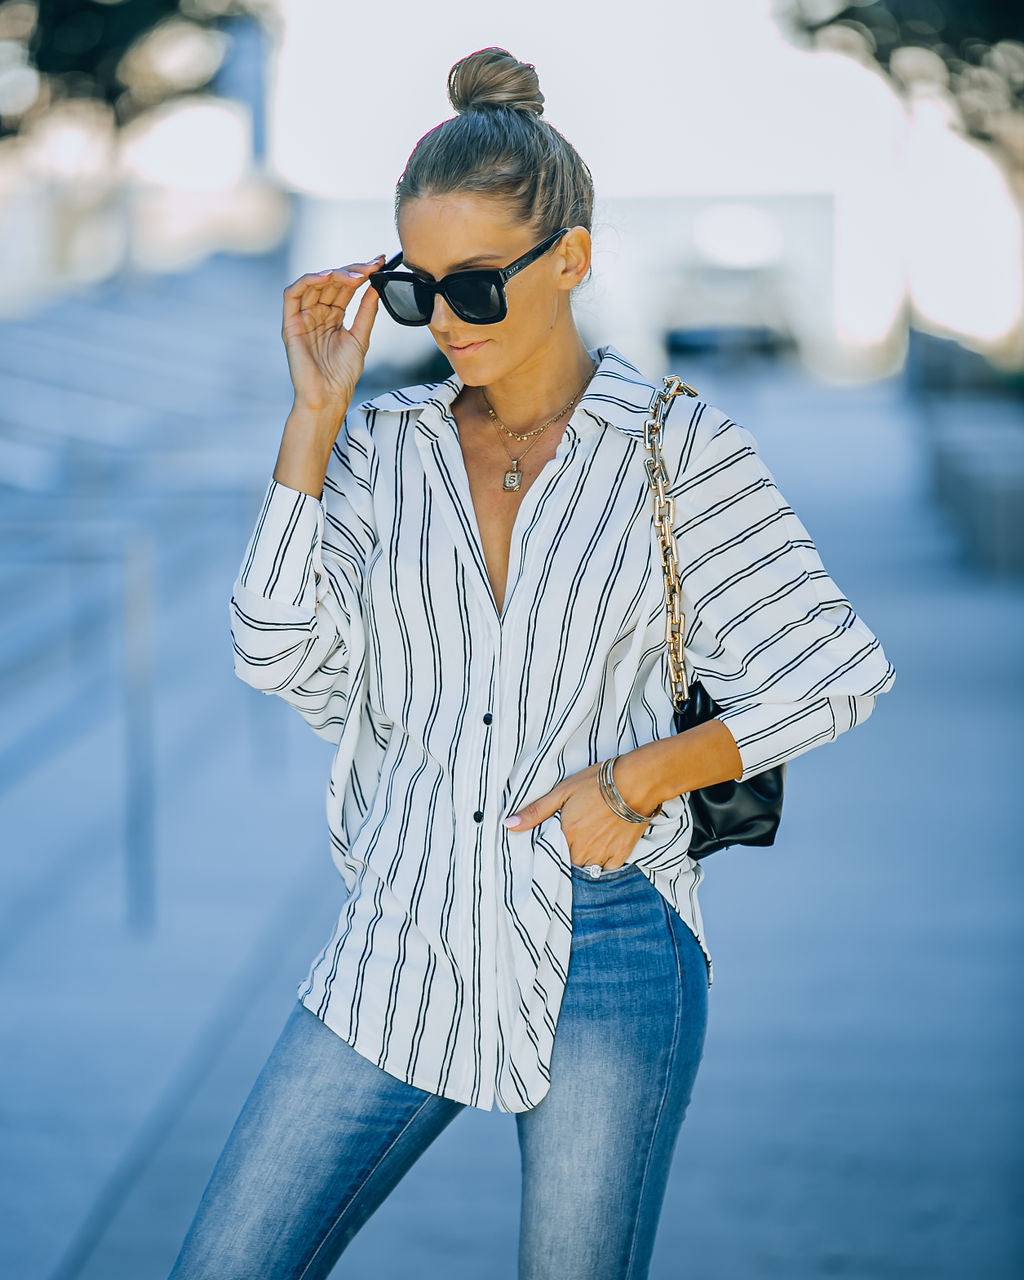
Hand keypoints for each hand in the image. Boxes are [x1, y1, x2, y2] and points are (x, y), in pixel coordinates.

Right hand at [281, 257, 384, 411]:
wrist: (329, 397)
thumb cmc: (342, 374)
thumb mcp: (360, 338)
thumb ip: (367, 312)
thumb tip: (376, 286)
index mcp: (333, 316)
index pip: (346, 287)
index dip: (361, 273)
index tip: (380, 263)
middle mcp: (317, 313)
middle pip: (332, 281)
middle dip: (352, 270)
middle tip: (371, 266)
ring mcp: (303, 317)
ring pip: (315, 283)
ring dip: (335, 274)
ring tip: (356, 275)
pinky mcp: (290, 323)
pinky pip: (293, 294)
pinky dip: (308, 281)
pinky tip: (327, 277)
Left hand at [502, 756, 658, 871]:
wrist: (637, 782)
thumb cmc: (598, 782)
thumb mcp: (562, 791)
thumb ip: (535, 812)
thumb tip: (508, 825)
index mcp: (566, 834)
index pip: (549, 852)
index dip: (552, 844)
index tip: (557, 835)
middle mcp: (583, 849)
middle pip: (568, 860)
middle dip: (569, 849)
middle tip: (579, 829)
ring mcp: (603, 854)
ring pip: (586, 865)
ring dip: (586, 855)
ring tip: (592, 834)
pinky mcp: (622, 855)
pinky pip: (606, 867)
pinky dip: (604, 859)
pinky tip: (605, 840)